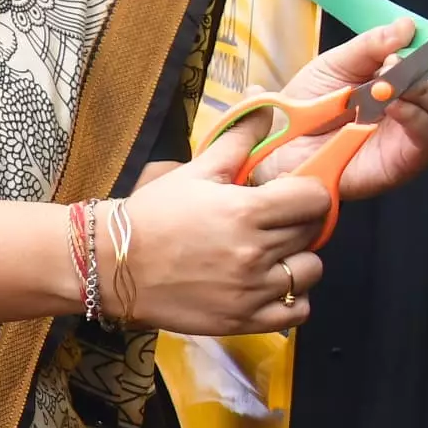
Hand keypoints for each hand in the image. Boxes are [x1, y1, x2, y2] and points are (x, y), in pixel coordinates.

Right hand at [116, 132, 333, 336]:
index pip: (315, 199)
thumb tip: (266, 107)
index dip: (308, 194)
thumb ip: (237, 140)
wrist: (112, 264)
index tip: (291, 197)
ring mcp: (251, 291)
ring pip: (310, 272)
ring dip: (297, 261)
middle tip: (272, 223)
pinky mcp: (243, 320)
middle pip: (312, 233)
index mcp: (245, 210)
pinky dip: (291, 299)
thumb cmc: (154, 213)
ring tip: (271, 256)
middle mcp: (254, 252)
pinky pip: (296, 312)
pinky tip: (271, 286)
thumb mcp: (194, 171)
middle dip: (297, 224)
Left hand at [263, 16, 427, 203]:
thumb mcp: (337, 64)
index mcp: (407, 82)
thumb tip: (408, 25)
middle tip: (396, 63)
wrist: (280, 144)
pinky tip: (391, 106)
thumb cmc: (308, 104)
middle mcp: (419, 109)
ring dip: (425, 91)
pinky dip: (415, 115)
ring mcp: (415, 137)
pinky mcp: (406, 162)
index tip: (425, 38)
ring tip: (387, 85)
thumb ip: (371, 45)